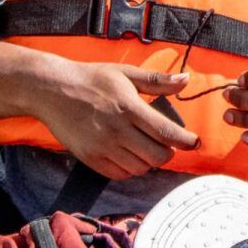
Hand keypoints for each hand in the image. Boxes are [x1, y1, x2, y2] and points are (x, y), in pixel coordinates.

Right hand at [41, 62, 198, 179]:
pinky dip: (131, 169)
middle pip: (157, 156)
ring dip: (150, 161)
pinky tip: (130, 155)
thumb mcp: (126, 73)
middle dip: (169, 152)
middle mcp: (117, 130)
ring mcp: (102, 147)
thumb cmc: (92, 79)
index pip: (166, 133)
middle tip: (168, 144)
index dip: (185, 141)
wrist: (53, 90)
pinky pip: (120, 174)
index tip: (194, 142)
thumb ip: (157, 81)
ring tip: (148, 148)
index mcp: (129, 108)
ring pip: (140, 168)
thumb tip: (186, 81)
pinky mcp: (90, 158)